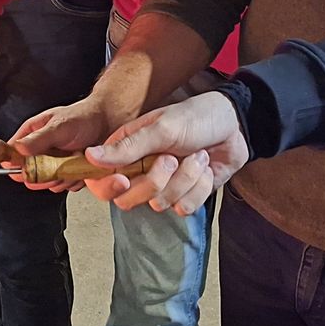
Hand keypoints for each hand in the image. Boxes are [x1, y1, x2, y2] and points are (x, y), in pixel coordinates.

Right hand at [5, 98, 113, 192]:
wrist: (109, 122)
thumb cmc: (83, 116)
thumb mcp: (58, 126)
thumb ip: (38, 139)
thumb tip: (17, 149)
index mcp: (31, 135)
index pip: (13, 154)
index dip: (16, 165)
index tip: (26, 169)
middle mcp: (41, 150)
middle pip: (30, 174)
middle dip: (44, 174)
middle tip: (57, 164)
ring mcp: (55, 163)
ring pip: (49, 183)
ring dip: (62, 177)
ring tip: (73, 160)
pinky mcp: (69, 173)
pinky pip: (66, 186)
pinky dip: (75, 180)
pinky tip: (81, 167)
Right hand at [83, 93, 248, 215]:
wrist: (234, 127)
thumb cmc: (194, 118)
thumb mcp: (161, 128)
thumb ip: (127, 147)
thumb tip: (90, 157)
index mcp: (126, 151)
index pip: (100, 181)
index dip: (108, 186)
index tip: (124, 179)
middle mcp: (139, 171)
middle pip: (128, 199)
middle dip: (156, 181)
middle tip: (172, 158)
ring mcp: (163, 186)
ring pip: (160, 203)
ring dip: (185, 179)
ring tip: (196, 156)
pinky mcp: (185, 196)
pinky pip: (184, 208)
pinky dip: (199, 188)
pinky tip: (205, 169)